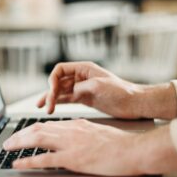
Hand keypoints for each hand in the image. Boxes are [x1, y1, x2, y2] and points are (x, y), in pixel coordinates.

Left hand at [3, 119, 140, 175]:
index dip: (30, 129)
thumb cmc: (117, 143)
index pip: (46, 124)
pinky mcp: (73, 159)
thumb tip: (67, 134)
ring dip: (19, 143)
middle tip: (8, 141)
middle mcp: (69, 131)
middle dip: (19, 135)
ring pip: (37, 139)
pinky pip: (45, 159)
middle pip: (37, 129)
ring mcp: (70, 144)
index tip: (21, 133)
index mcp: (74, 125)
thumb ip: (79, 132)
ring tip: (7, 147)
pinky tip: (19, 163)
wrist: (132, 149)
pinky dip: (29, 161)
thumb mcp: (94, 131)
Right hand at [38, 62, 176, 119]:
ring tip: (43, 108)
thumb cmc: (121, 91)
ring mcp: (81, 88)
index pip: (60, 70)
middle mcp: (80, 77)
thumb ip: (81, 87)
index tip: (52, 90)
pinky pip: (67, 99)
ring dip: (51, 99)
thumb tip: (69, 93)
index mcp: (84, 68)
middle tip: (47, 105)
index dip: (53, 79)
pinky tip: (51, 107)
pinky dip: (58, 103)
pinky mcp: (83, 98)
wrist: (134, 103)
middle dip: (50, 92)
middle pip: (58, 82)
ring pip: (61, 92)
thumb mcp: (99, 86)